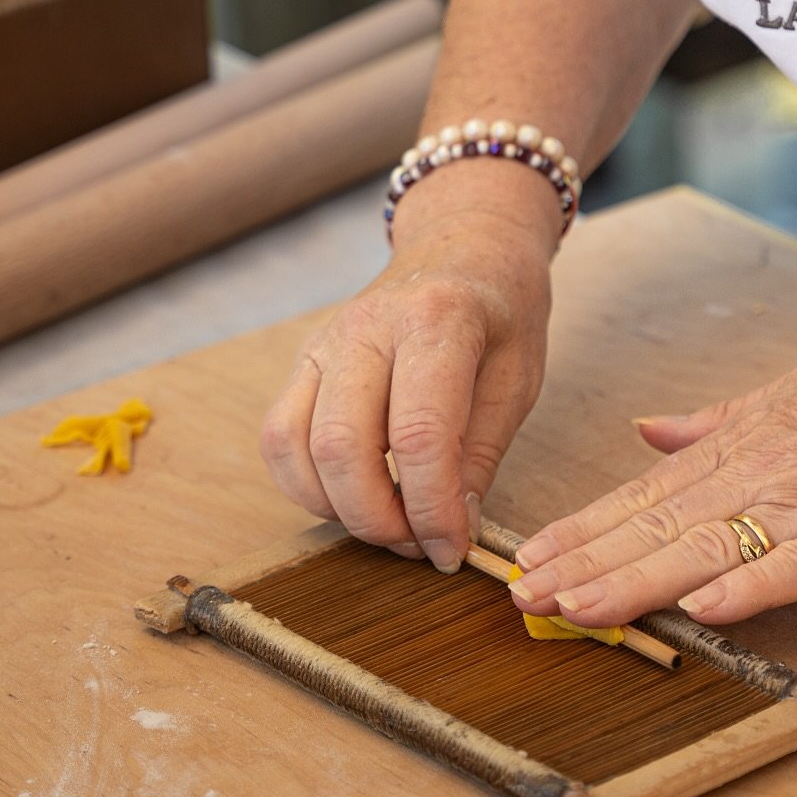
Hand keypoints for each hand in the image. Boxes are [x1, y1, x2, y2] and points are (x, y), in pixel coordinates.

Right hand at [259, 166, 556, 571]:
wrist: (464, 246)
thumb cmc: (500, 311)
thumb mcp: (518, 379)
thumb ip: (479, 455)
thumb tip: (448, 530)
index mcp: (437, 321)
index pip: (419, 436)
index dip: (431, 510)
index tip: (451, 550)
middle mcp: (368, 326)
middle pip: (343, 446)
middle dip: (378, 519)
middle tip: (418, 545)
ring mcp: (325, 341)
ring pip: (295, 446)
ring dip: (337, 508)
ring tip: (389, 523)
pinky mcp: (302, 359)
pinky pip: (278, 436)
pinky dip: (306, 484)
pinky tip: (351, 497)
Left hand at [508, 308, 796, 626]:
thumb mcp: (785, 391)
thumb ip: (713, 424)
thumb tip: (647, 430)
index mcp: (740, 448)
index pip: (644, 496)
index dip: (583, 531)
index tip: (528, 559)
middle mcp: (760, 475)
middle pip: (658, 527)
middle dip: (586, 565)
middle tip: (521, 597)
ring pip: (707, 547)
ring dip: (638, 579)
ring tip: (578, 608)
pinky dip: (752, 586)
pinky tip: (705, 610)